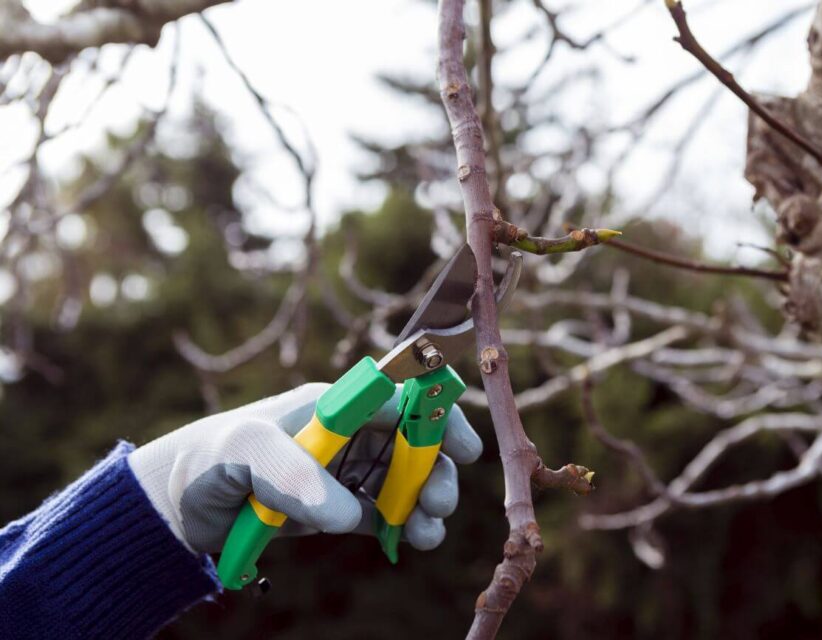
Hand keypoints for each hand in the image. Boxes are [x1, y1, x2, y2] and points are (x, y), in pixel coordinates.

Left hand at [128, 383, 481, 553]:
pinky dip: (404, 527)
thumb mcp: (247, 452)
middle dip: (436, 470)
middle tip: (437, 503)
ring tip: (427, 532)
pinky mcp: (339, 507)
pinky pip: (384, 514)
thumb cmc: (213, 458)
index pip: (401, 398)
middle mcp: (349, 434)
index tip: (463, 447)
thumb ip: (295, 475)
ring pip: (406, 482)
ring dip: (426, 503)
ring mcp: (347, 471)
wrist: (182, 504)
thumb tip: (349, 514)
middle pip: (414, 443)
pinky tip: (412, 541)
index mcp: (336, 404)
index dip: (438, 416)